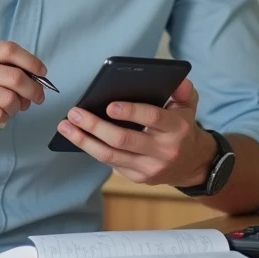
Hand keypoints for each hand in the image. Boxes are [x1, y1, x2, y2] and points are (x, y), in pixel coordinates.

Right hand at [0, 41, 46, 136]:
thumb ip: (3, 66)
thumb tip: (37, 76)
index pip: (9, 50)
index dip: (31, 62)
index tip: (41, 73)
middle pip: (14, 76)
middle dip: (33, 90)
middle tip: (37, 97)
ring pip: (8, 98)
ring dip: (18, 107)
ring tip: (14, 108)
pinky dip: (5, 117)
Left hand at [55, 78, 214, 186]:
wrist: (192, 164)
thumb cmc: (183, 128)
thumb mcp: (189, 106)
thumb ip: (184, 92)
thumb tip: (178, 80)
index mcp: (176, 129)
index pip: (152, 118)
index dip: (131, 112)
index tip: (109, 105)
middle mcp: (163, 151)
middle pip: (123, 139)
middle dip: (95, 126)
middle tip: (74, 112)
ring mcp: (149, 167)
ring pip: (111, 155)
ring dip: (84, 140)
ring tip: (66, 126)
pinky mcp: (138, 177)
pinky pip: (110, 163)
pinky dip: (92, 149)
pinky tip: (77, 137)